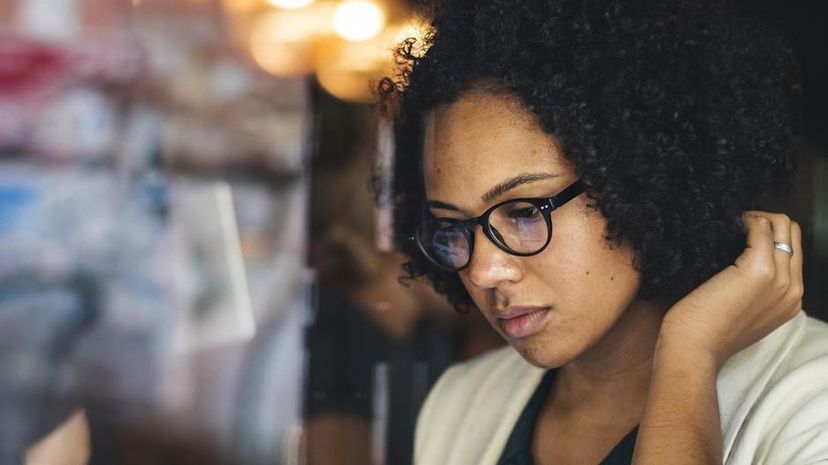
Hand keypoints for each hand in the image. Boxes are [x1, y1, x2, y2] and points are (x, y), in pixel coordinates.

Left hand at [658, 211, 803, 368]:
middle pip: (792, 234)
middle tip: (736, 224)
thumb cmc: (704, 330)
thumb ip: (751, 289)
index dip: (768, 234)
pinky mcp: (759, 270)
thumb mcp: (740, 310)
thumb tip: (739, 259)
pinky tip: (725, 227)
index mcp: (790, 300)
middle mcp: (793, 290)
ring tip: (731, 224)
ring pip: (782, 225)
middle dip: (765, 220)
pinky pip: (761, 228)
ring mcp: (779, 280)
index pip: (793, 250)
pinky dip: (744, 220)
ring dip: (755, 217)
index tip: (741, 232)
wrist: (694, 349)